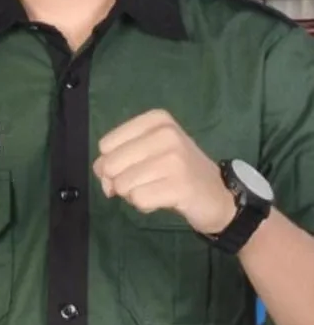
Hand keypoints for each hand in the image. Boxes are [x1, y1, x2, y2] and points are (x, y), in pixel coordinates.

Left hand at [92, 109, 235, 235]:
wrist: (220, 196)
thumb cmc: (176, 172)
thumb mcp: (147, 154)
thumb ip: (116, 160)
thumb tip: (104, 182)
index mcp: (156, 120)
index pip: (106, 144)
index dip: (110, 163)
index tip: (130, 169)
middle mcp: (166, 134)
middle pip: (111, 164)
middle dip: (119, 182)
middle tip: (143, 183)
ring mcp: (175, 159)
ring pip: (123, 184)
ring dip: (133, 195)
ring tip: (156, 190)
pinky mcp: (180, 185)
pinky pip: (139, 199)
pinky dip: (144, 205)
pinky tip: (162, 200)